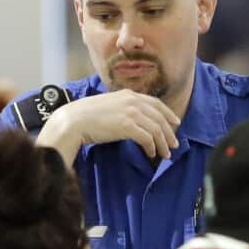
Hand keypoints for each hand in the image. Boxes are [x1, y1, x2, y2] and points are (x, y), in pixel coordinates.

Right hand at [39, 89, 181, 165]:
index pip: (155, 103)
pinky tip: (151, 154)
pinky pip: (147, 138)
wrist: (74, 121)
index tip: (175, 124)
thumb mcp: (107, 105)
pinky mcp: (128, 126)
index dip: (167, 114)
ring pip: (156, 129)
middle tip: (174, 145)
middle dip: (169, 132)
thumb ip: (121, 108)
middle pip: (159, 117)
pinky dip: (152, 147)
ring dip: (163, 143)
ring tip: (165, 154)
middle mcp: (133, 101)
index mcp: (128, 94)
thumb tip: (130, 121)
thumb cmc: (84, 116)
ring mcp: (131, 113)